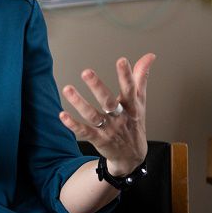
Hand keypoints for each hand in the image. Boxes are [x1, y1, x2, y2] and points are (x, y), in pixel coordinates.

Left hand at [59, 53, 155, 175]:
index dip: (127, 75)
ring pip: (93, 115)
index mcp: (131, 107)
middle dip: (98, 87)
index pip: (130, 89)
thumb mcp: (140, 102)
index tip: (122, 60)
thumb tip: (149, 56)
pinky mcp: (98, 140)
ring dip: (79, 103)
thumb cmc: (134, 124)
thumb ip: (141, 78)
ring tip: (67, 89)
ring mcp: (109, 129)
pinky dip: (73, 124)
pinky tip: (62, 115)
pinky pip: (84, 131)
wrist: (132, 157)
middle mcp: (120, 117)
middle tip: (86, 72)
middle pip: (109, 101)